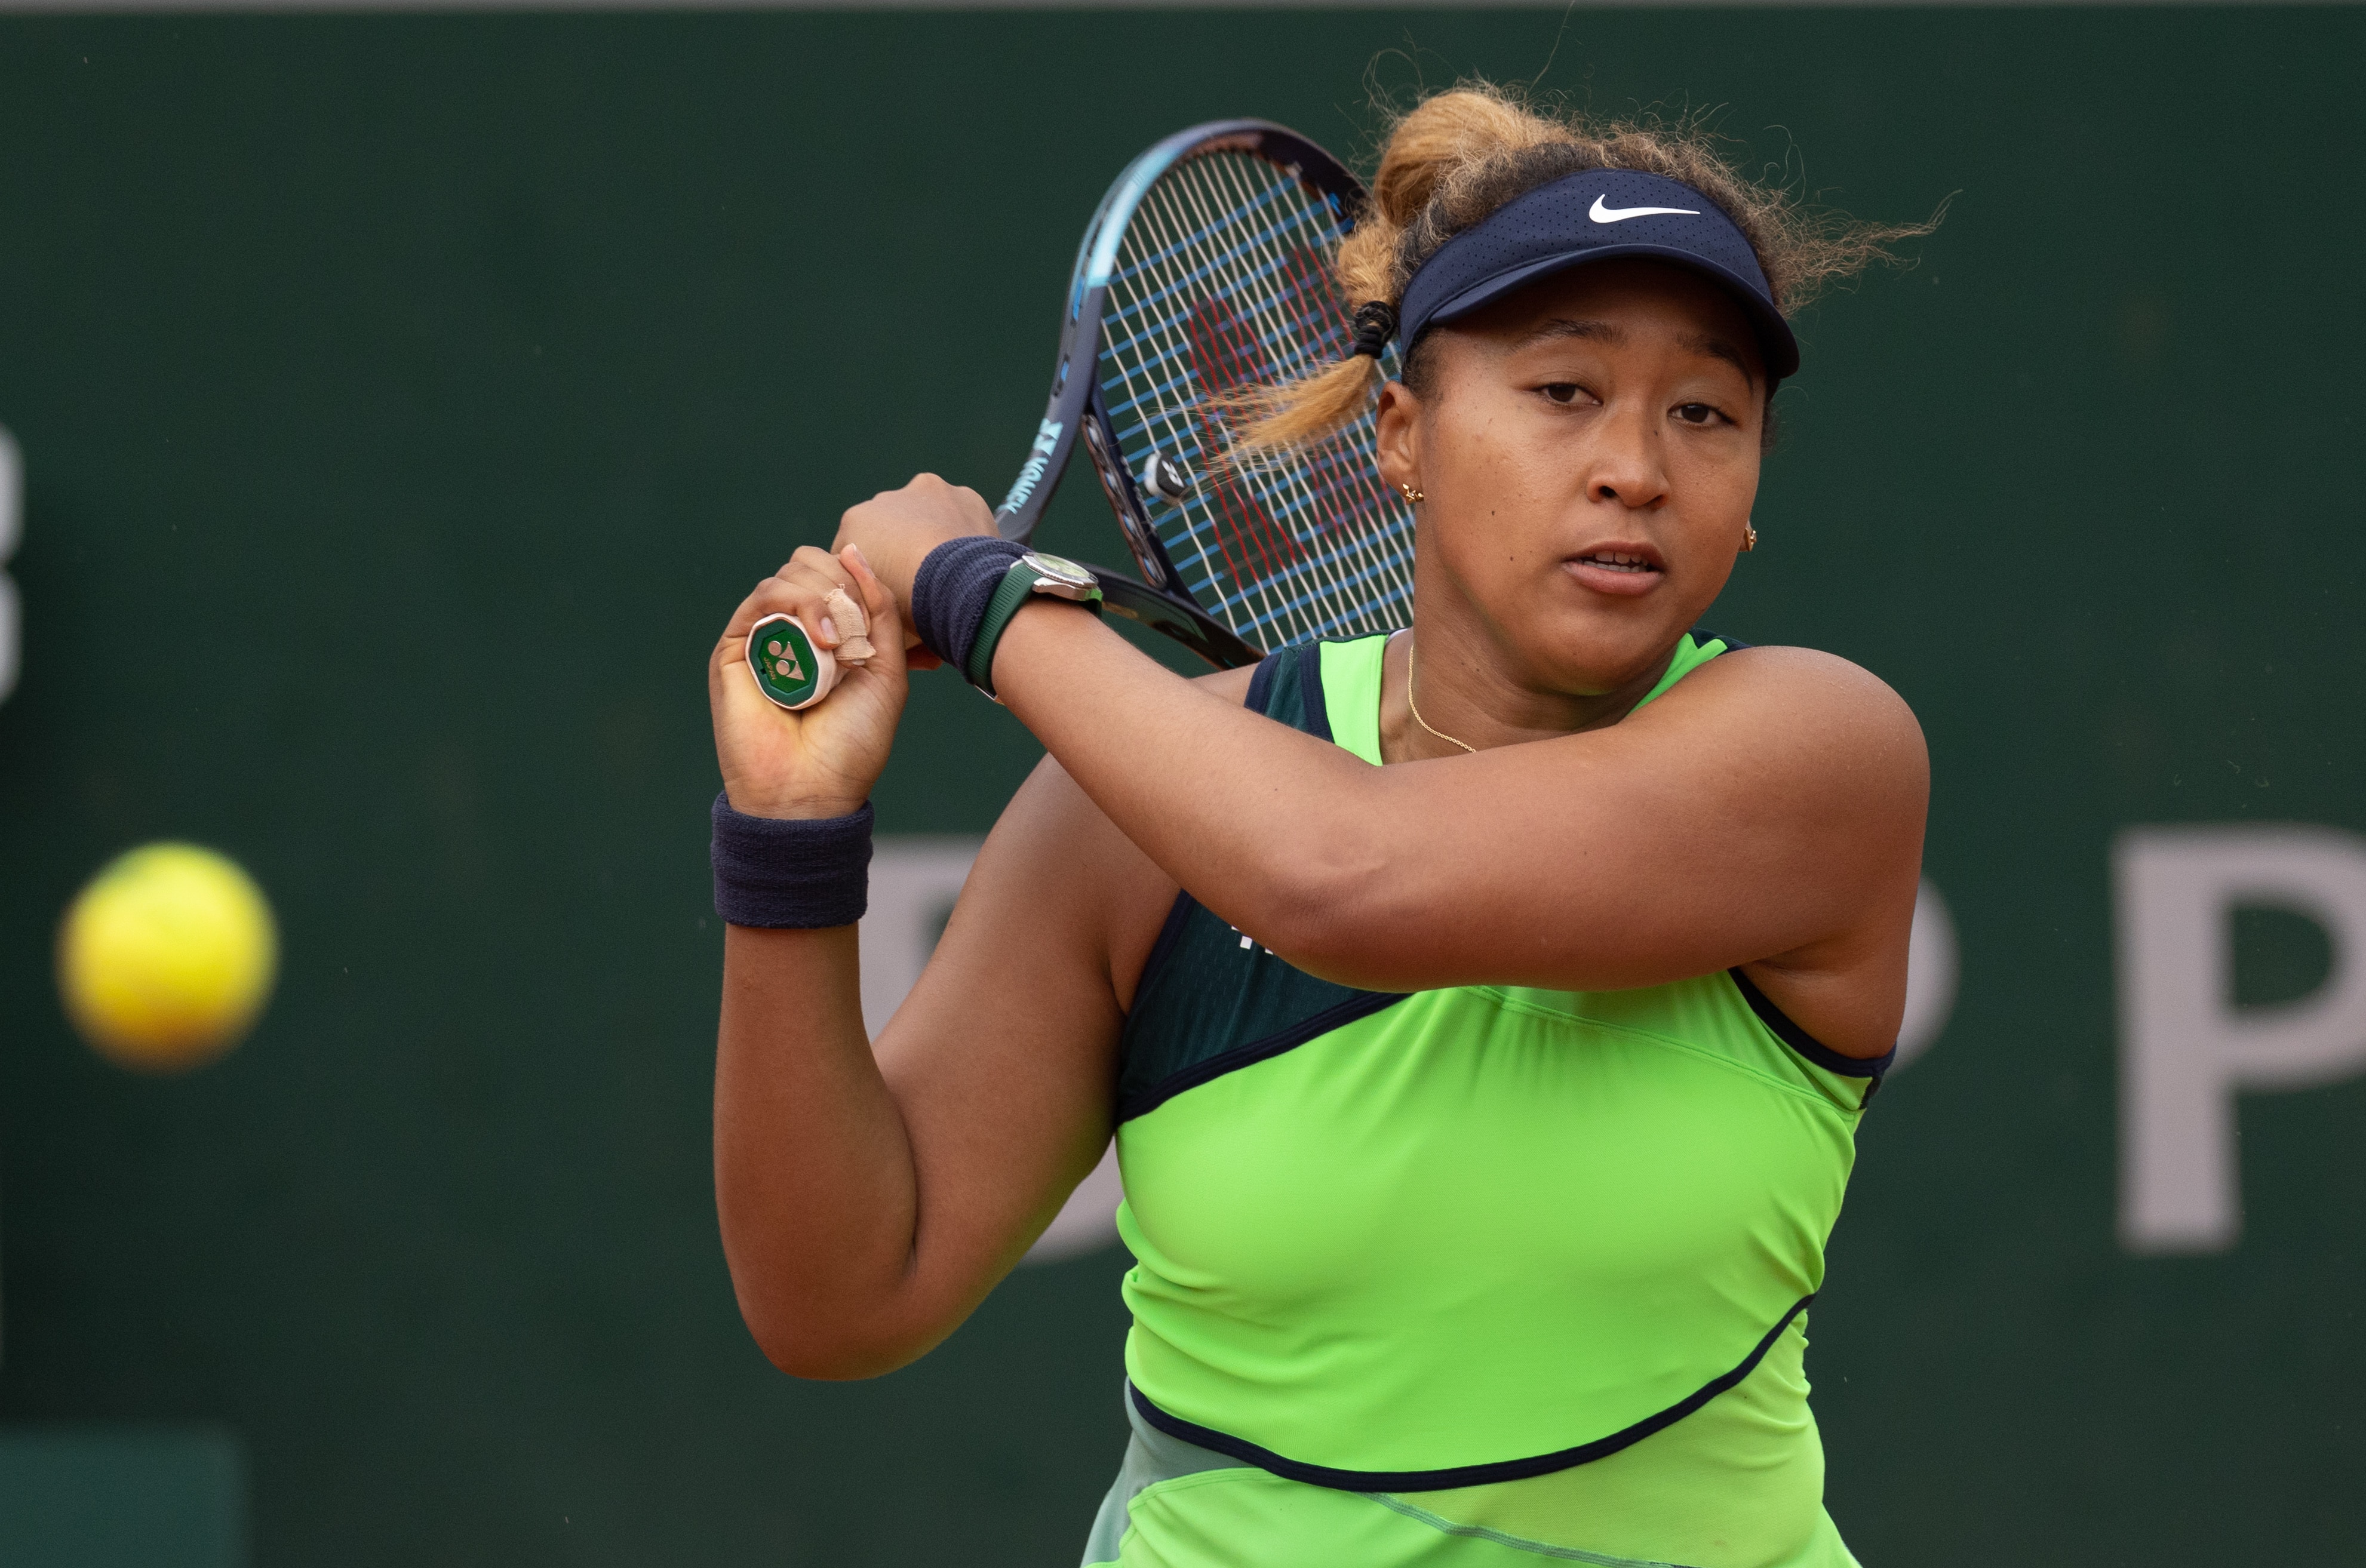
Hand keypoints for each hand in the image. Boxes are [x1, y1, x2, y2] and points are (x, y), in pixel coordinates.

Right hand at [710, 545, 909, 819]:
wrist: (813, 788)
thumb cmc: (854, 740)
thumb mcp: (886, 668)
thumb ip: (880, 609)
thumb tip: (852, 549)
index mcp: (827, 633)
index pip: (835, 572)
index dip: (857, 579)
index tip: (877, 614)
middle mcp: (792, 630)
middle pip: (808, 563)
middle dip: (840, 582)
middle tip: (857, 626)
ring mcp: (761, 637)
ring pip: (787, 575)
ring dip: (821, 595)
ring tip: (838, 642)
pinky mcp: (734, 648)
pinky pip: (762, 599)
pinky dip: (796, 605)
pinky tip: (820, 640)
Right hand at [830, 474, 997, 633]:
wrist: (961, 591)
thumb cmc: (911, 608)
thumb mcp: (872, 615)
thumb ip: (864, 603)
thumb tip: (867, 618)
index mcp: (854, 523)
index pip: (857, 550)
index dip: (871, 575)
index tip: (889, 595)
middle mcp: (885, 499)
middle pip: (890, 531)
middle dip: (901, 552)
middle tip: (920, 585)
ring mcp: (927, 491)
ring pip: (926, 519)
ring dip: (931, 538)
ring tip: (948, 573)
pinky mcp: (966, 496)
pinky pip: (960, 517)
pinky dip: (961, 534)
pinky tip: (969, 559)